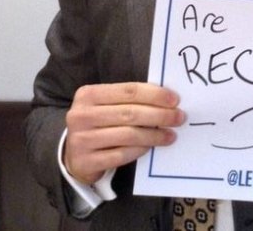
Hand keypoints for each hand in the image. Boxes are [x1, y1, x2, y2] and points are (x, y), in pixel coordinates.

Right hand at [64, 82, 184, 184]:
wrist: (74, 155)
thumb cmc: (99, 123)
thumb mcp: (106, 105)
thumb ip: (129, 99)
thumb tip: (166, 99)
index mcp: (88, 94)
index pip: (128, 90)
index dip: (154, 94)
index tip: (174, 99)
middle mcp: (81, 115)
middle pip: (130, 112)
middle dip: (159, 115)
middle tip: (178, 117)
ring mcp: (81, 139)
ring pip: (128, 135)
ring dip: (154, 135)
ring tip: (170, 135)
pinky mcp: (86, 161)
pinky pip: (121, 155)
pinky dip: (140, 150)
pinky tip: (152, 147)